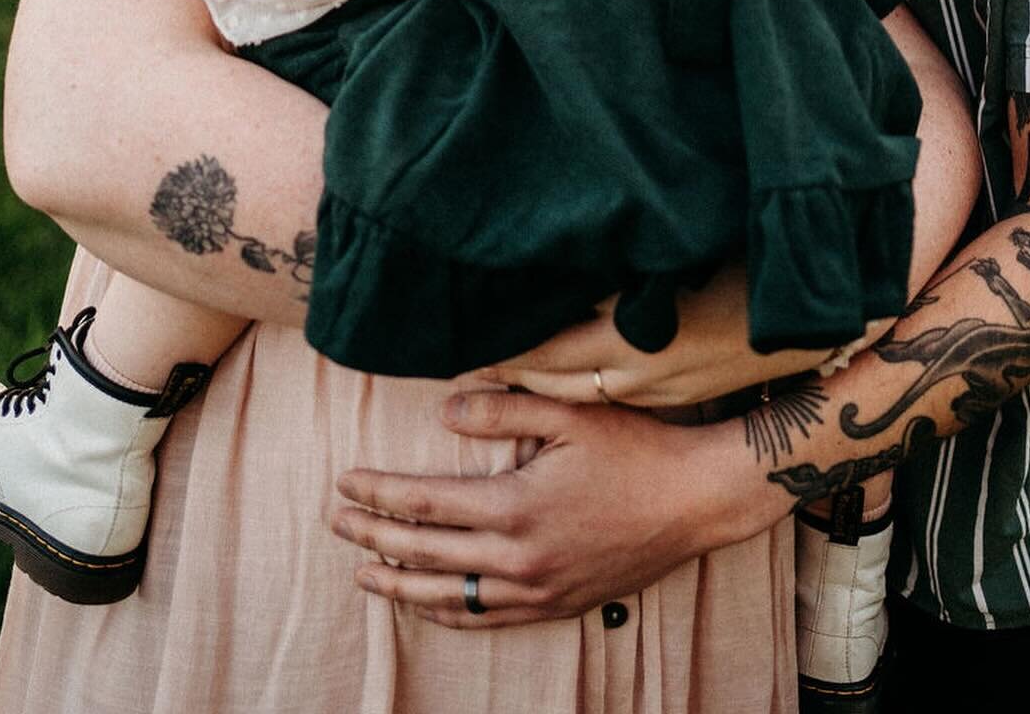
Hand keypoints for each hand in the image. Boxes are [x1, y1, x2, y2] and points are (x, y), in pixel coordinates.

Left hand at [332, 390, 769, 625]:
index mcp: (514, 508)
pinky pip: (486, 618)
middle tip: (336, 523)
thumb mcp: (568, 413)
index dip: (378, 494)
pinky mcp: (558, 606)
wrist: (693, 500)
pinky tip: (428, 604)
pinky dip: (447, 613)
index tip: (345, 483)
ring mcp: (538, 590)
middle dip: (373, 538)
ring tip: (363, 573)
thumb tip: (444, 411)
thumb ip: (502, 410)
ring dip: (400, 586)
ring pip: (449, 597)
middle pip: (425, 554)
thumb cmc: (634, 448)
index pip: (424, 504)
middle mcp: (518, 559)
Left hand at [481, 267, 845, 408]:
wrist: (806, 324)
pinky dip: (571, 391)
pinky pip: (606, 397)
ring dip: (534, 386)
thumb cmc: (737, 275)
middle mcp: (634, 375)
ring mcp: (654, 392)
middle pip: (549, 381)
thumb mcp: (664, 267)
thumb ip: (605, 271)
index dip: (501, 347)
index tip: (460, 338)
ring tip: (492, 376)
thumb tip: (548, 262)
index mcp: (628, 339)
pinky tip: (551, 383)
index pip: (542, 350)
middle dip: (506, 372)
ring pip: (574, 396)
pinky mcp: (672, 397)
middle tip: (460, 360)